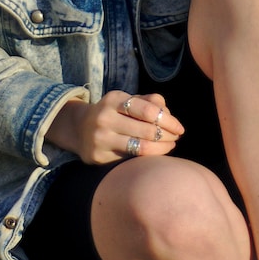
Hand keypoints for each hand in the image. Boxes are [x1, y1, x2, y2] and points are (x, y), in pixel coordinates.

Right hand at [46, 91, 183, 164]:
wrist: (79, 129)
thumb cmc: (114, 113)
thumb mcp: (127, 100)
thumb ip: (150, 101)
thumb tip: (168, 113)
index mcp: (114, 99)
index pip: (148, 110)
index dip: (169, 120)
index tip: (179, 128)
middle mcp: (105, 118)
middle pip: (147, 131)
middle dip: (168, 136)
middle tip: (176, 138)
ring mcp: (100, 139)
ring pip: (141, 148)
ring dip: (162, 149)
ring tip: (170, 146)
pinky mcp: (98, 157)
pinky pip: (130, 160)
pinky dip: (148, 158)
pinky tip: (155, 155)